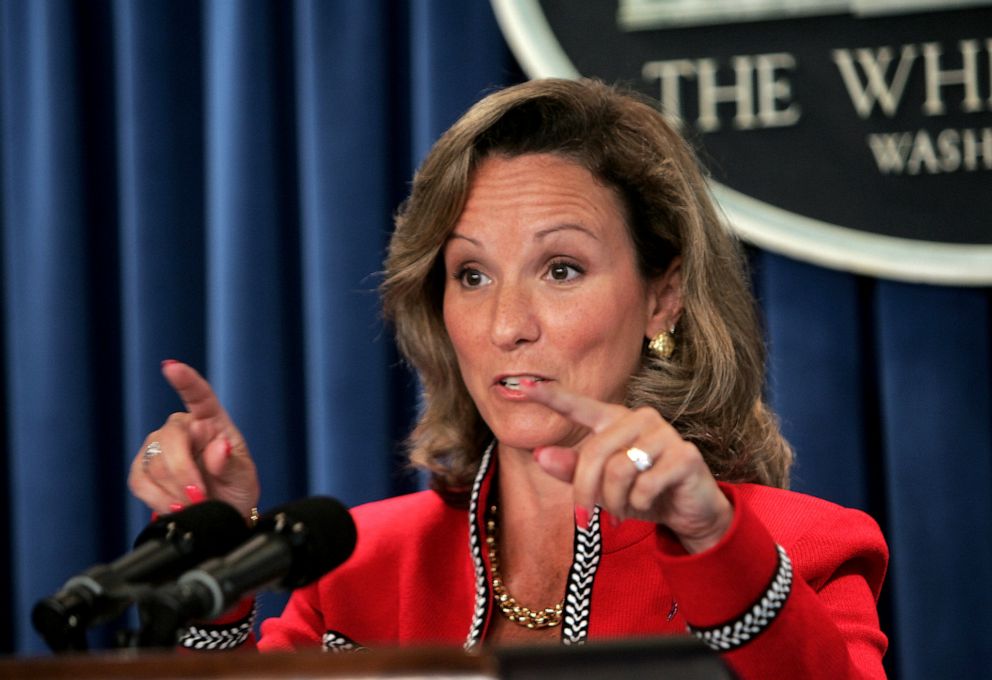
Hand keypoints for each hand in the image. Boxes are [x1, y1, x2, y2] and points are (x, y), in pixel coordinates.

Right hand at [127, 361, 259, 517]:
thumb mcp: (243, 477)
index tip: (171, 367)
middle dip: (184, 473)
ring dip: (174, 491)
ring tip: (194, 504)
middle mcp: (183, 429)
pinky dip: (157, 499)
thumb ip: (230, 463)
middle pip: (170, 439)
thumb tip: (219, 447)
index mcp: (212, 421)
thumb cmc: (235, 488)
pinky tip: (174, 507)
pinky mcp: (142, 470)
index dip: (186, 381)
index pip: (200, 396)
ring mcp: (159, 447)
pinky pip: (139, 480)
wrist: (220, 514)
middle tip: (200, 498)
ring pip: (154, 463)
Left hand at [521, 379, 731, 553]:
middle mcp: (640, 419)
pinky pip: (645, 485)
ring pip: (619, 471)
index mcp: (615, 420)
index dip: (550, 395)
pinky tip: (648, 504)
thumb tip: (539, 455)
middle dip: (586, 492)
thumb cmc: (641, 493)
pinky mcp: (684, 455)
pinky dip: (639, 503)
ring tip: (620, 511)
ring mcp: (664, 434)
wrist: (689, 512)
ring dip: (614, 502)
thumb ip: (572, 471)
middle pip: (594, 453)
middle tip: (584, 519)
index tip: (522, 383)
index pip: (578, 405)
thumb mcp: (602, 487)